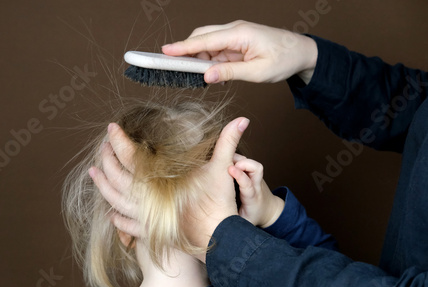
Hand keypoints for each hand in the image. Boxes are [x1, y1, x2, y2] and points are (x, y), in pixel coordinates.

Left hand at [91, 118, 249, 262]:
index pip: (129, 155)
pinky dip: (118, 220)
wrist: (219, 239)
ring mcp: (144, 217)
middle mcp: (145, 198)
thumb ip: (228, 142)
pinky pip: (127, 226)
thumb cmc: (218, 205)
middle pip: (115, 176)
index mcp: (156, 180)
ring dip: (102, 185)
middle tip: (103, 147)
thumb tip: (242, 119)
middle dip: (106, 159)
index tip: (111, 127)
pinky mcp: (150, 232)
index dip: (118, 140)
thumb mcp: (222, 169)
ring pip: (114, 200)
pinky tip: (111, 215)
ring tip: (93, 173)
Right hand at [162, 20, 316, 84]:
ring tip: (198, 76)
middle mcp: (234, 30)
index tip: (165, 52)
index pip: (204, 39)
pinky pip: (217, 50)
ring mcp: (235, 35)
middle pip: (202, 37)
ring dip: (200, 59)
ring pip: (207, 44)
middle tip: (175, 68)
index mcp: (239, 34)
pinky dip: (210, 61)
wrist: (301, 53)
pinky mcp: (237, 42)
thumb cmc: (284, 60)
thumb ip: (230, 73)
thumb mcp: (257, 72)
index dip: (183, 47)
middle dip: (187, 52)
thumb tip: (206, 76)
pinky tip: (213, 73)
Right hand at [228, 155, 284, 227]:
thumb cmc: (253, 216)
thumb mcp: (244, 223)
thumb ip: (233, 221)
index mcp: (252, 198)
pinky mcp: (252, 172)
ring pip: (250, 162)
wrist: (268, 209)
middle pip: (256, 168)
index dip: (240, 175)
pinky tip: (224, 161)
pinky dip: (234, 158)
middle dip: (242, 162)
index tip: (230, 169)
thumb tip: (216, 222)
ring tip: (222, 161)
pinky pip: (245, 161)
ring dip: (236, 158)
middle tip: (225, 162)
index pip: (248, 184)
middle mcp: (256, 184)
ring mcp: (256, 177)